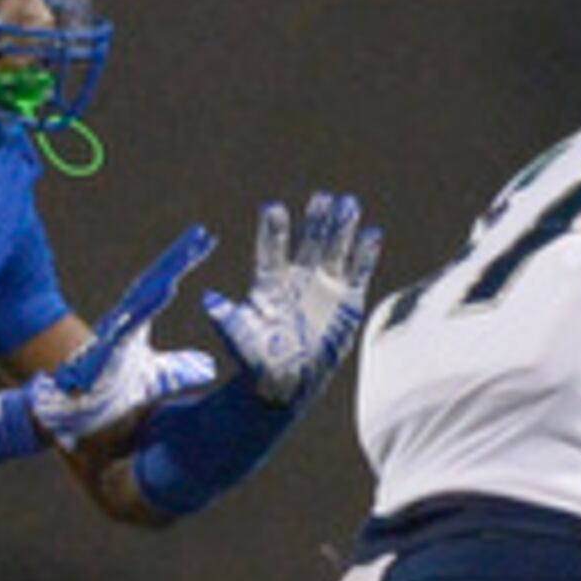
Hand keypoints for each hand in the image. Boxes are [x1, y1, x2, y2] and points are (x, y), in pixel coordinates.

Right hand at [32, 224, 220, 446]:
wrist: (86, 418)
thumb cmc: (118, 391)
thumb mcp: (158, 378)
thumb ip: (181, 368)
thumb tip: (208, 367)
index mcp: (137, 323)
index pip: (163, 285)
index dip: (182, 262)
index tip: (204, 240)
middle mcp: (125, 323)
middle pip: (154, 284)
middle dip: (176, 260)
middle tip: (200, 237)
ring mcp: (113, 337)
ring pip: (140, 303)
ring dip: (160, 284)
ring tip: (183, 266)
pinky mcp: (105, 354)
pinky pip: (126, 329)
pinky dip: (141, 314)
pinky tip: (160, 299)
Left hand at [207, 191, 382, 402]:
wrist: (288, 381)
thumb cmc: (259, 361)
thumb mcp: (239, 340)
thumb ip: (227, 318)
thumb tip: (208, 300)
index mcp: (270, 282)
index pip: (272, 249)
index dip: (274, 230)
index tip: (274, 207)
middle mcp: (297, 277)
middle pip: (308, 242)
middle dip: (315, 220)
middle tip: (321, 198)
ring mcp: (323, 286)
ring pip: (334, 249)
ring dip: (341, 227)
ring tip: (348, 203)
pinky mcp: (347, 301)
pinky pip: (358, 272)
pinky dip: (365, 254)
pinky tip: (372, 233)